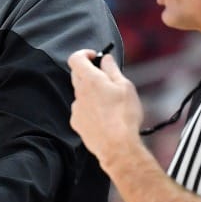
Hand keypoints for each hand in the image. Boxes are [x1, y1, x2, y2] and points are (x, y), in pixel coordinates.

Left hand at [67, 49, 145, 173]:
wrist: (117, 147)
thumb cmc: (124, 116)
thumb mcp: (125, 86)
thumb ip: (112, 69)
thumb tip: (105, 58)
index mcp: (90, 80)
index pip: (75, 58)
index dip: (84, 54)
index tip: (95, 57)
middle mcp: (79, 93)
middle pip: (77, 75)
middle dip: (90, 73)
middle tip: (107, 79)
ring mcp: (76, 109)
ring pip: (81, 94)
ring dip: (91, 93)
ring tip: (110, 104)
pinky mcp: (77, 123)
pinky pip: (81, 110)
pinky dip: (90, 109)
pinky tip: (104, 117)